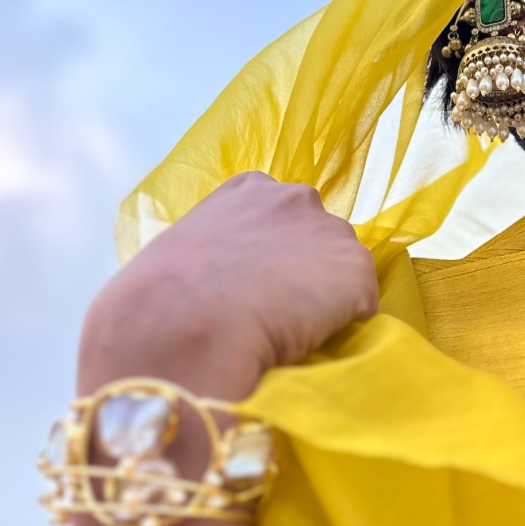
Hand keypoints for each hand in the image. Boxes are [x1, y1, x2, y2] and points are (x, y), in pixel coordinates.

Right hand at [78, 172, 379, 399]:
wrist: (184, 319)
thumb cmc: (163, 294)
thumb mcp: (184, 249)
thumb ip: (217, 247)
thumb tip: (221, 279)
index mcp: (251, 188)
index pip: (281, 215)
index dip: (273, 253)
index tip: (255, 280)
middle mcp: (298, 197)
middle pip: (319, 239)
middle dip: (306, 269)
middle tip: (274, 307)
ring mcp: (332, 232)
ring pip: (342, 273)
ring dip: (327, 297)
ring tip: (289, 326)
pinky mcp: (357, 273)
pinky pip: (361, 308)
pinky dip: (342, 326)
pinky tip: (306, 337)